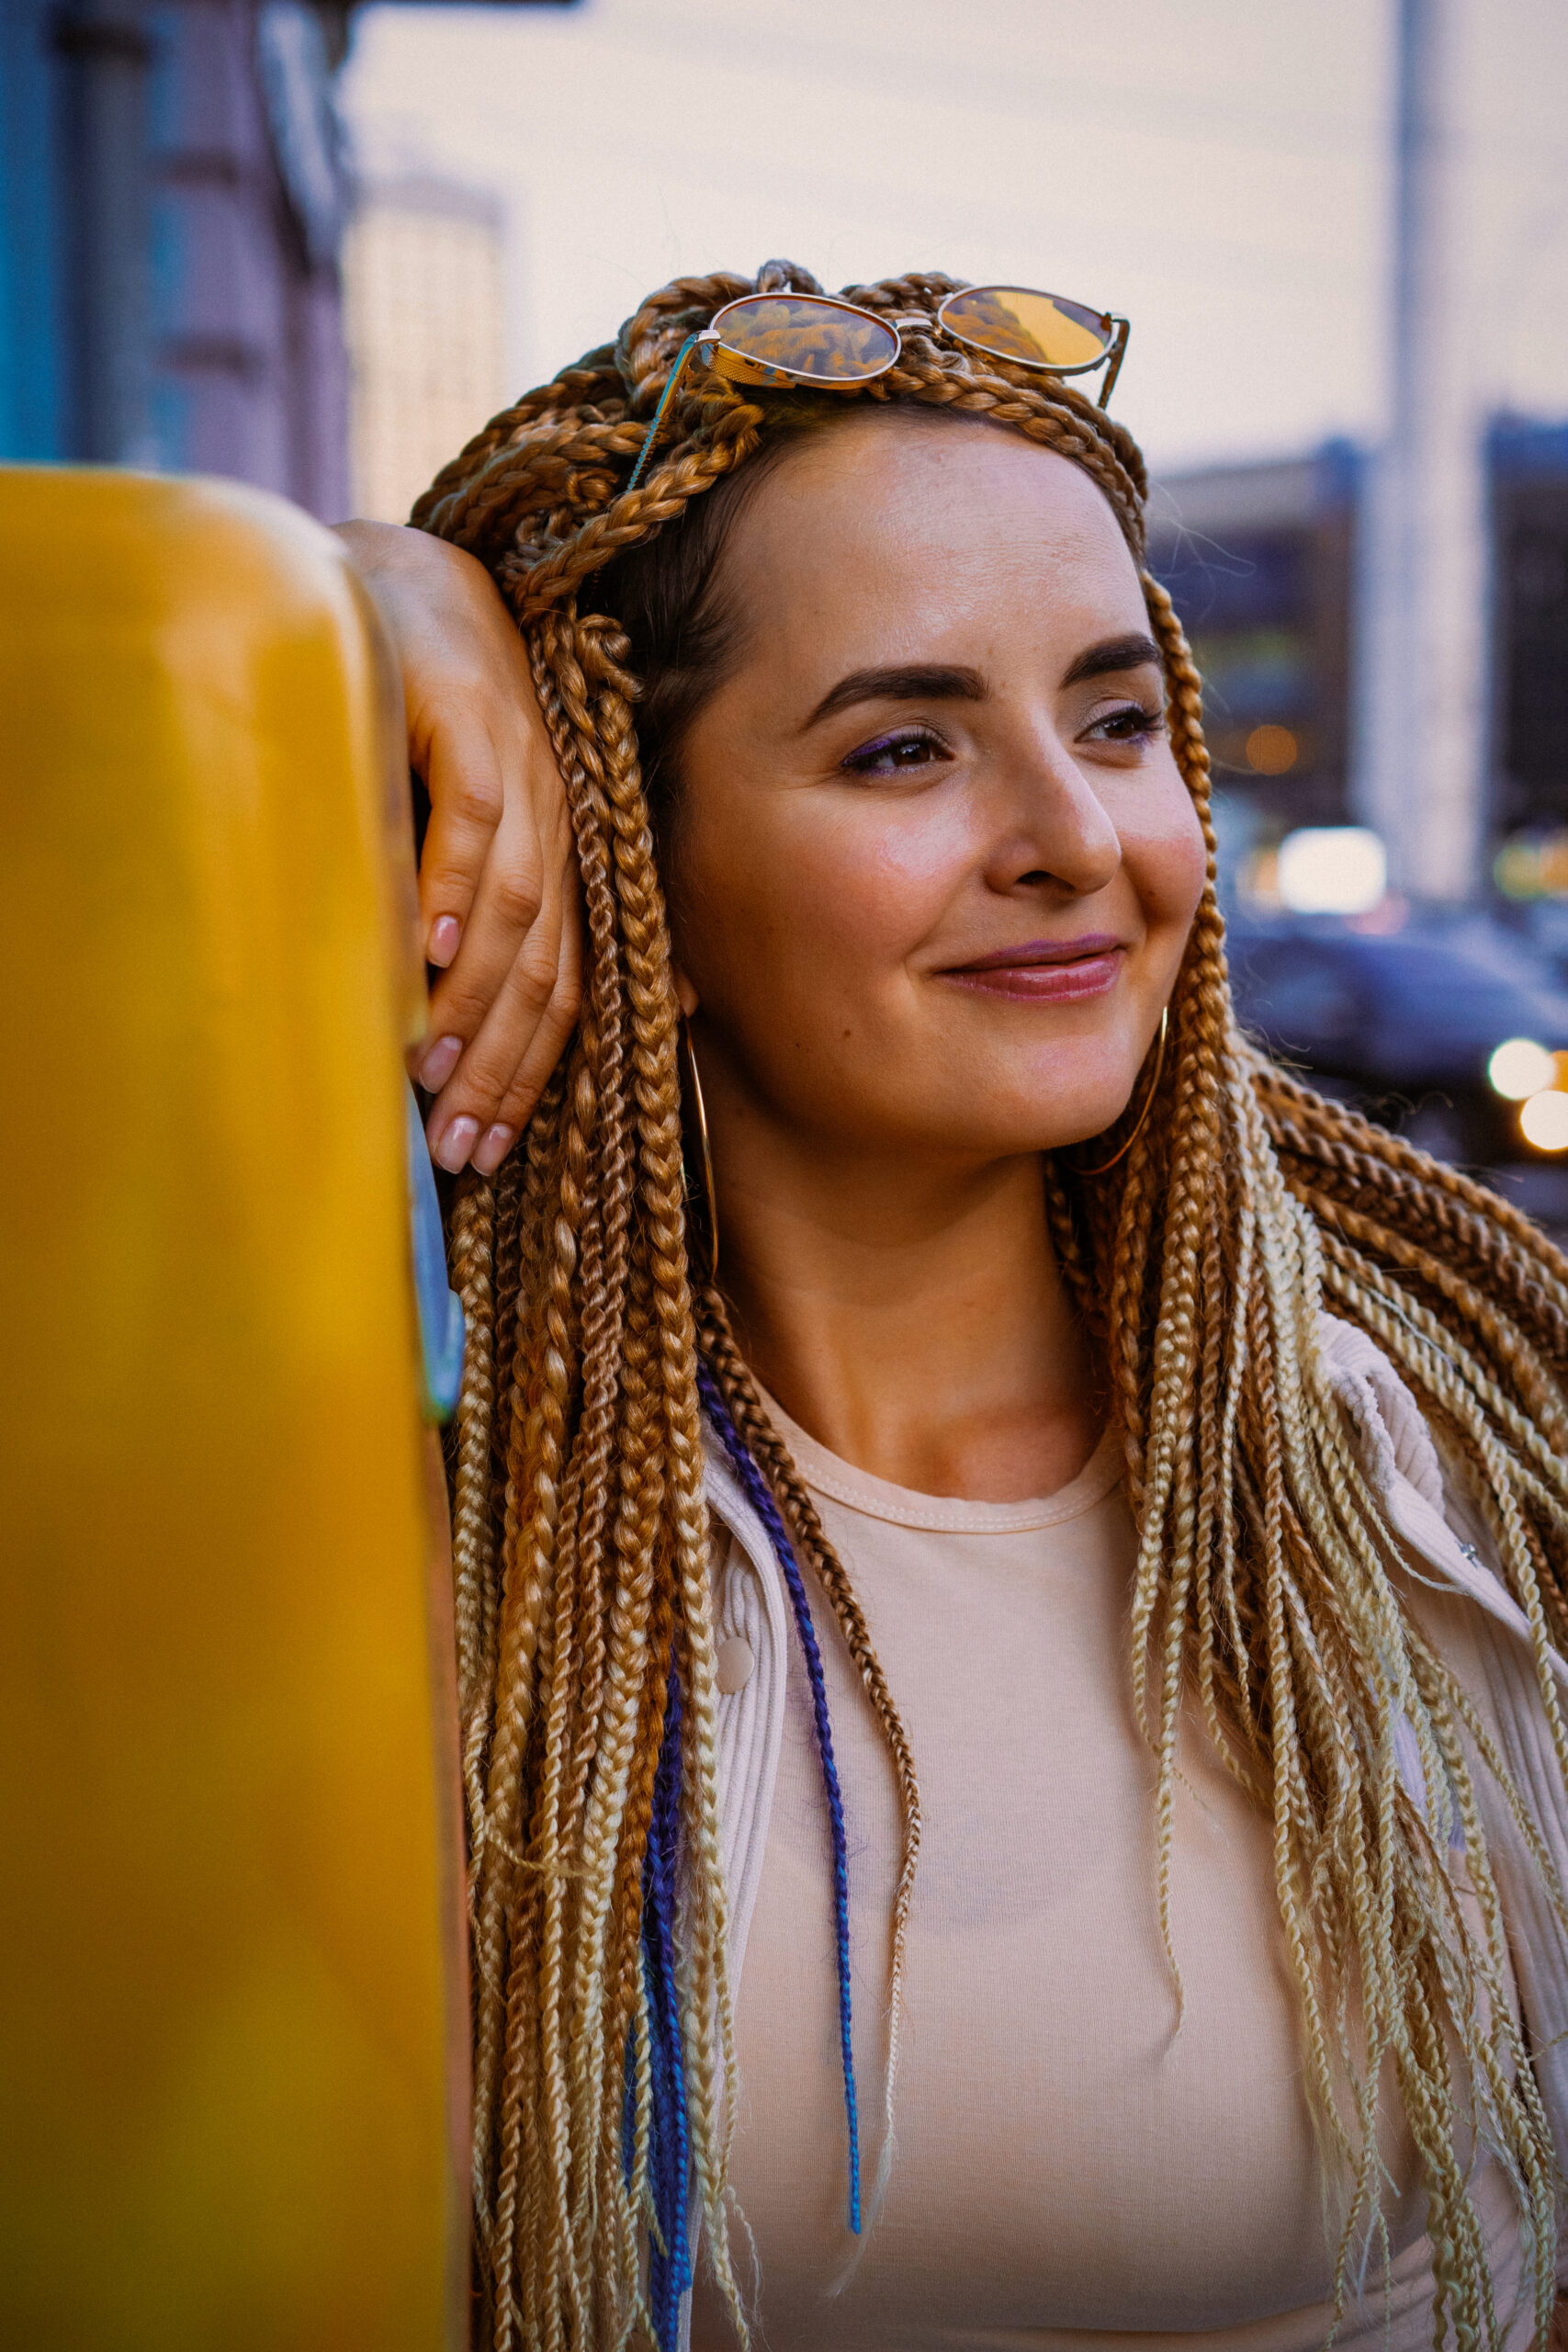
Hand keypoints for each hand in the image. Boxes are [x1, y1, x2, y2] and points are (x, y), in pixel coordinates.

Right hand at [336, 520, 580, 1175]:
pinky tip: (426, 954)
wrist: (391, 580)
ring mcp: (517, 764)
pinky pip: (473, 815)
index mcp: (553, 853)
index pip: (559, 987)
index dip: (529, 1078)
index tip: (486, 1156)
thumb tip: (498, 1018)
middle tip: (460, 1152)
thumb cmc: (411, 713)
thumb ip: (470, 912)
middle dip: (506, 1070)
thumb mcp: (450, 823)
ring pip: (515, 905)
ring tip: (432, 1076)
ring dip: (474, 1001)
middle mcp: (552, 818)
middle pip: (546, 967)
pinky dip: (452, 887)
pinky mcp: (468, 710)